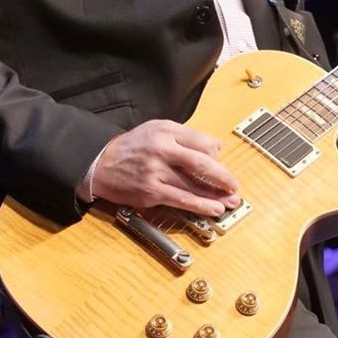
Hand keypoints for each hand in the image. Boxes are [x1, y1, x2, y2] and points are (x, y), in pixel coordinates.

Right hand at [90, 119, 239, 217]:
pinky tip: (213, 209)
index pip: (201, 141)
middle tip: (235, 185)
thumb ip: (186, 135)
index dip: (216, 152)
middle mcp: (163, 150)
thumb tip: (215, 146)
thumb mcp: (158, 128)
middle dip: (223, 176)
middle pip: (201, 163)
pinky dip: (199, 206)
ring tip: (231, 201)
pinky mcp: (151, 192)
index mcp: (166, 131)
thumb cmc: (134, 145)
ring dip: (215, 195)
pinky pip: (180, 200)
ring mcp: (156, 173)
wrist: (102, 162)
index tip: (223, 161)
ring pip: (193, 185)